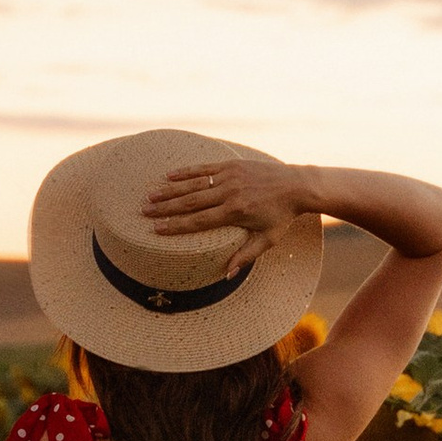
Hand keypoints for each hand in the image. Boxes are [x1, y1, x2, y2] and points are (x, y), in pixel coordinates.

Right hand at [144, 155, 312, 272]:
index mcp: (235, 213)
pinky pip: (204, 168)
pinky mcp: (232, 165)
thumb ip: (245, 256)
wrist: (297, 185)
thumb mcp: (267, 239)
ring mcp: (230, 177)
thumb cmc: (282, 216)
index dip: (176, 226)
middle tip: (144, 211)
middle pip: (191, 202)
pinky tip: (168, 175)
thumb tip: (226, 275)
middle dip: (165, 208)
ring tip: (150, 196)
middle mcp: (230, 193)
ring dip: (170, 190)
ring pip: (194, 184)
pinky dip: (186, 172)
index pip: (199, 221)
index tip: (156, 229)